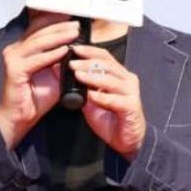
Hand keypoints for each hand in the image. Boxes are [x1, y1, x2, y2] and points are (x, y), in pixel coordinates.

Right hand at [0, 13, 77, 148]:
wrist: (21, 118)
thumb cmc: (36, 97)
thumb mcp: (54, 74)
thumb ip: (61, 60)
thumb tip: (76, 47)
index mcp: (22, 48)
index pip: (38, 28)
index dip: (55, 21)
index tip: (72, 17)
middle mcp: (15, 49)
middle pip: (39, 32)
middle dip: (60, 27)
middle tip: (77, 24)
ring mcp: (12, 58)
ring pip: (38, 43)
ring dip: (58, 37)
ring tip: (74, 33)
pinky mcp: (14, 70)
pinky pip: (37, 59)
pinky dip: (52, 54)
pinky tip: (64, 50)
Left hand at [70, 44, 145, 160]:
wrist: (127, 141)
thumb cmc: (109, 118)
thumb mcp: (90, 100)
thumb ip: (79, 86)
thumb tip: (58, 69)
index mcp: (119, 74)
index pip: (104, 56)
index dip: (89, 51)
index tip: (73, 49)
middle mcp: (127, 79)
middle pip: (107, 65)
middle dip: (87, 63)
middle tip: (71, 63)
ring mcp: (131, 92)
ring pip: (111, 80)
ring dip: (93, 77)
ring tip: (77, 75)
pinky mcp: (132, 107)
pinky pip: (115, 100)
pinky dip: (102, 97)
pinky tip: (90, 95)